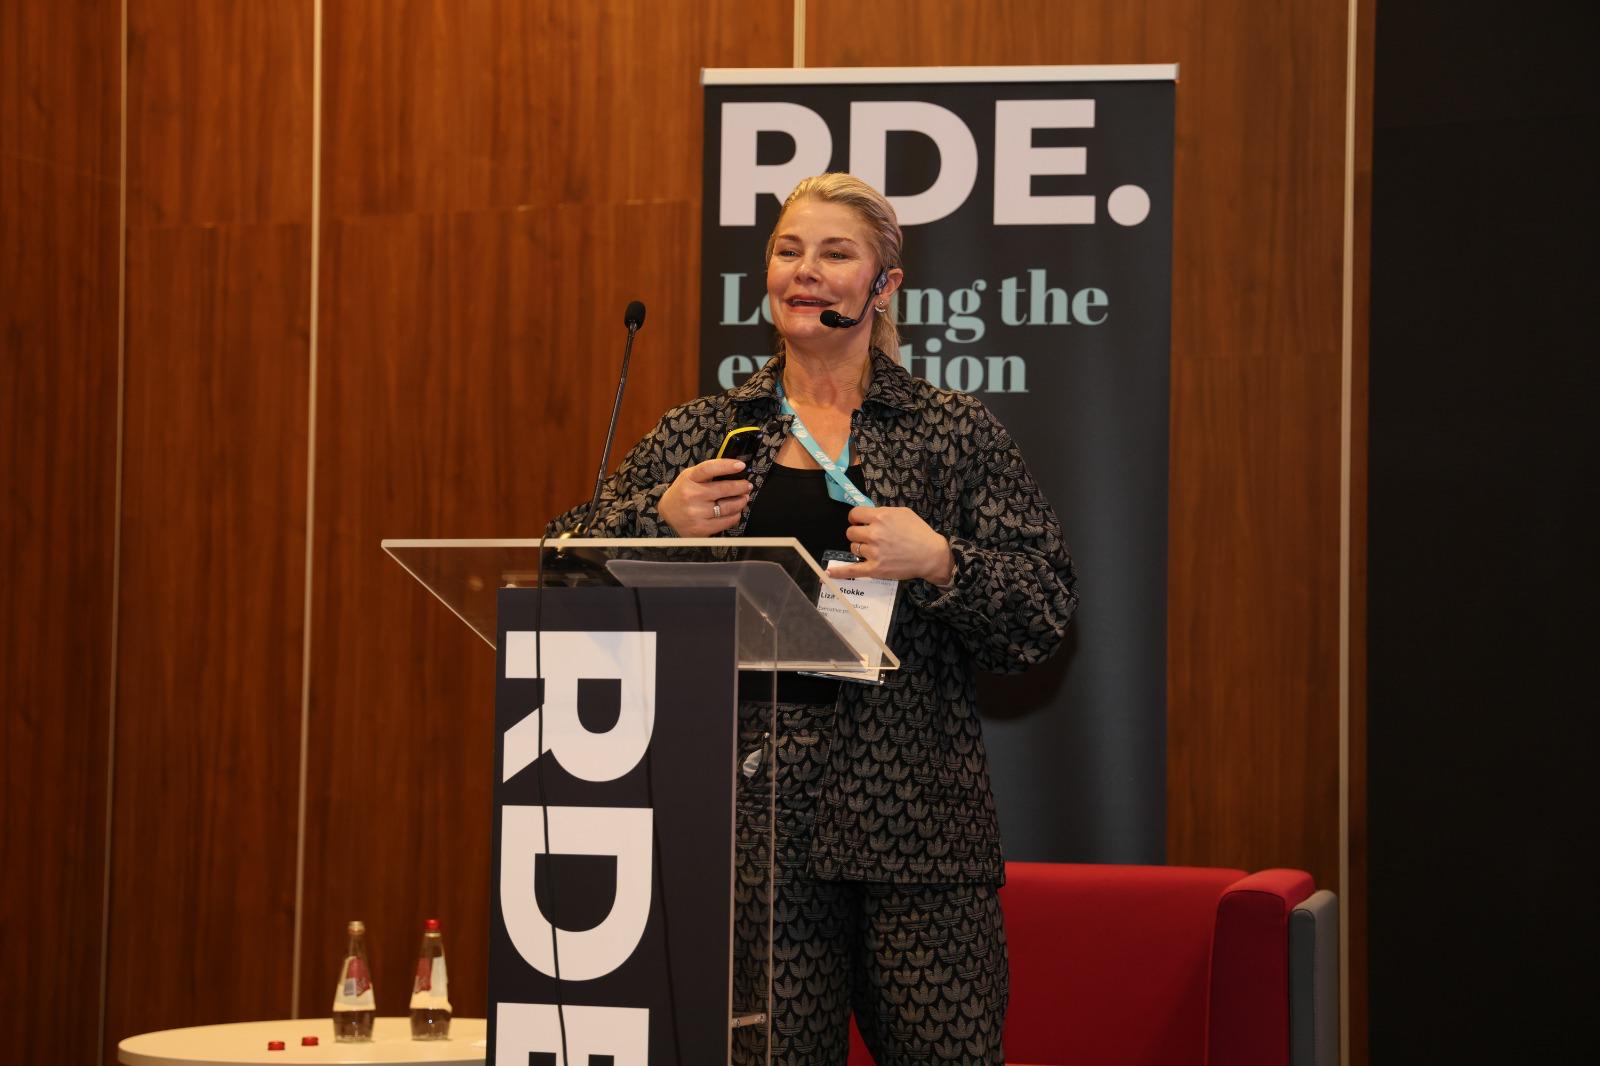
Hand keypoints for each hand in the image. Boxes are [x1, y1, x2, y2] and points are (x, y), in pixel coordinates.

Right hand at [658, 459, 751, 535]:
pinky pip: (726, 522)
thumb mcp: (690, 476)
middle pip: (723, 489)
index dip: (726, 466)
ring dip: (741, 502)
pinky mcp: (701, 528)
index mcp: (689, 479)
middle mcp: (691, 495)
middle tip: (747, 486)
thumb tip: (735, 469)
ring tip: (744, 498)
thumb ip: (708, 472)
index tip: (741, 466)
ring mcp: (696, 513)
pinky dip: (735, 516)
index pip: (708, 469)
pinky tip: (736, 511)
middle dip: (740, 487)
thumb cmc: (683, 492)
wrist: (666, 514)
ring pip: (728, 507)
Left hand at [833, 506, 954, 583]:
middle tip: (868, 537)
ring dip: (860, 547)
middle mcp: (874, 534)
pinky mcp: (874, 569)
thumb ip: (883, 512)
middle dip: (857, 533)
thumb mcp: (902, 513)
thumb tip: (867, 514)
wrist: (931, 555)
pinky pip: (852, 570)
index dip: (855, 518)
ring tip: (874, 549)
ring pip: (853, 548)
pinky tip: (828, 573)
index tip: (858, 522)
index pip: (854, 514)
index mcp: (880, 517)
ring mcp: (873, 552)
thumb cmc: (919, 532)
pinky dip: (839, 572)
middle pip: (850, 532)